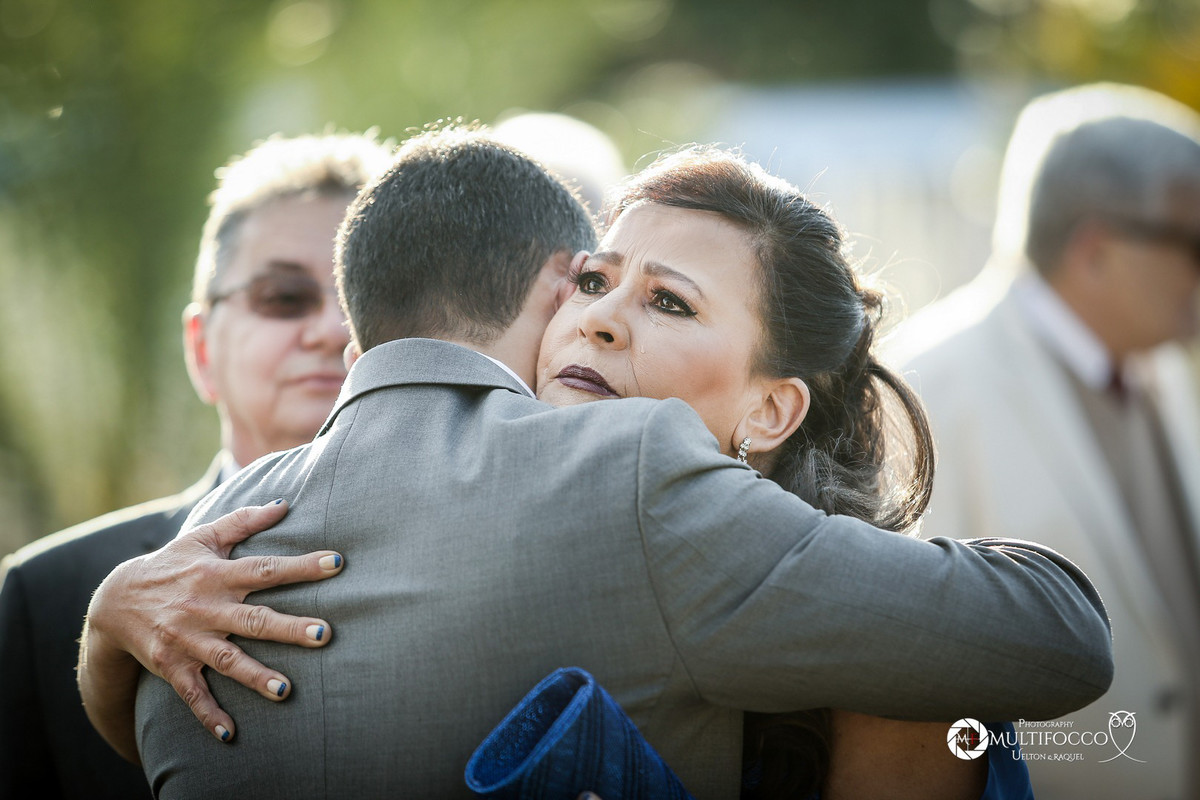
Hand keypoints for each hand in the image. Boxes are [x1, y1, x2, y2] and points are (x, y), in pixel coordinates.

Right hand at [78, 500, 343, 759]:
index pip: (266, 569)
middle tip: (324, 634)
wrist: (114, 601)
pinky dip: (209, 715)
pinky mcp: (172, 666)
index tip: (337, 564)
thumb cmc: (172, 565)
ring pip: (227, 660)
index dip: (301, 566)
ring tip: (286, 691)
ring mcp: (188, 639)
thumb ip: (244, 521)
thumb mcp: (202, 537)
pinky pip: (192, 695)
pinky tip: (230, 735)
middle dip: (288, 628)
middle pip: (253, 619)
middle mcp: (205, 607)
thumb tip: (284, 503)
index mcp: (217, 574)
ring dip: (255, 676)